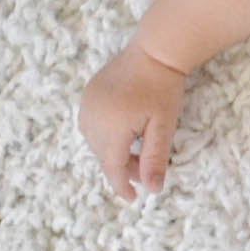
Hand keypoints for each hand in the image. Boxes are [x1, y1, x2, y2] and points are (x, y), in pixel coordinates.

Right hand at [77, 36, 187, 201]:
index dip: (122, 185)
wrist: (153, 51)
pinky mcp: (87, 96)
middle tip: (145, 170)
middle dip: (123, 167)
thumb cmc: (163, 89)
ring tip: (139, 149)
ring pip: (97, 143)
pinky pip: (91, 126)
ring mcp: (86, 106)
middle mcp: (92, 118)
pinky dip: (107, 136)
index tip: (134, 199)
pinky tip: (126, 132)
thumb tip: (152, 190)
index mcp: (111, 128)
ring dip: (115, 152)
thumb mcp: (163, 127)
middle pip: (104, 156)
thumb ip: (154, 159)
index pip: (112, 167)